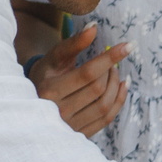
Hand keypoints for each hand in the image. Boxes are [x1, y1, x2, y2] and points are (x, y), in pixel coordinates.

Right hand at [27, 21, 130, 137]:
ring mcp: (70, 126)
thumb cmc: (46, 74)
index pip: (87, 73)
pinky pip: (107, 118)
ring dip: (116, 85)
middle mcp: (58, 111)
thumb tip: (94, 27)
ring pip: (104, 105)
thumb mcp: (54, 57)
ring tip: (117, 72)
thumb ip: (73, 43)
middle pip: (97, 89)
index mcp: (49, 90)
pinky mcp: (80, 134)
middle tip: (114, 61)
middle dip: (111, 71)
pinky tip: (122, 86)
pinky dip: (119, 101)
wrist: (33, 102)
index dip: (110, 58)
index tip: (129, 46)